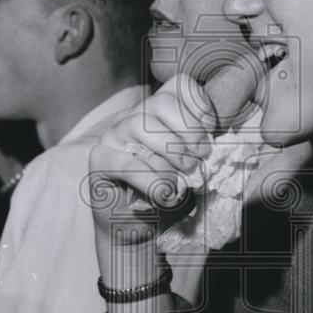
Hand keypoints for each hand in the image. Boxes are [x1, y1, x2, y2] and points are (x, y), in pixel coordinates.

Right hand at [89, 73, 213, 245]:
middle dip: (188, 130)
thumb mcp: (192, 167)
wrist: (135, 227)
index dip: (198, 104)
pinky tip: (166, 195)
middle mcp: (132, 117)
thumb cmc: (165, 194)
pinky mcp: (100, 158)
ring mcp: (112, 135)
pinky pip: (128, 162)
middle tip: (201, 158)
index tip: (211, 131)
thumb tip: (213, 142)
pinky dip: (153, 180)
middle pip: (160, 102)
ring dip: (171, 154)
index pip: (177, 86)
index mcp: (157, 113)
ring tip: (183, 179)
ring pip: (141, 126)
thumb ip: (200, 148)